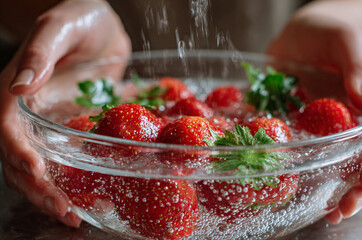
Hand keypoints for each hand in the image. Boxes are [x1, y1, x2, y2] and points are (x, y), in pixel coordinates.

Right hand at [0, 0, 129, 226]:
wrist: (100, 26)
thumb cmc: (77, 18)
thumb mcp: (59, 26)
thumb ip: (41, 51)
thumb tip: (19, 85)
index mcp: (15, 91)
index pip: (7, 130)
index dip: (18, 154)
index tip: (36, 174)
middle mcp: (29, 114)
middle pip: (21, 158)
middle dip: (38, 188)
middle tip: (65, 211)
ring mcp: (51, 124)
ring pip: (43, 165)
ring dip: (54, 192)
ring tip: (75, 215)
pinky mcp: (73, 127)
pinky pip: (70, 157)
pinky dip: (77, 179)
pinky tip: (92, 195)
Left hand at [268, 13, 361, 222]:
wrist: (300, 36)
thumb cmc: (324, 33)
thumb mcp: (342, 39)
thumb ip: (357, 65)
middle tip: (347, 207)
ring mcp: (352, 127)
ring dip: (357, 193)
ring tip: (338, 212)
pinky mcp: (331, 133)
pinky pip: (341, 162)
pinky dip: (337, 184)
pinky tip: (326, 201)